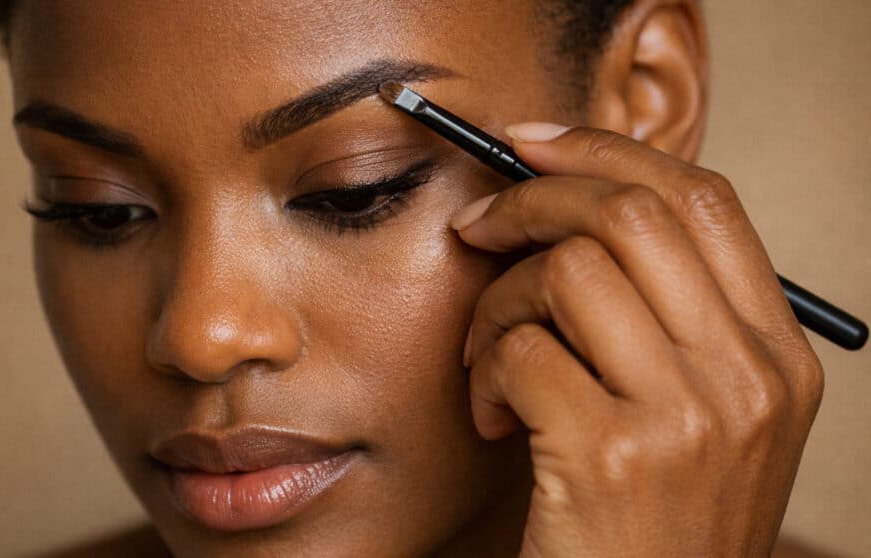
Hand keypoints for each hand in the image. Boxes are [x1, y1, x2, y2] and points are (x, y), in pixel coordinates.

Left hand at [453, 123, 824, 556]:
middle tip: (478, 230)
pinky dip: (485, 371)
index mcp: (776, 357)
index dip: (606, 152)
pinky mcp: (608, 454)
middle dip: (530, 202)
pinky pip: (520, 349)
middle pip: (628, 214)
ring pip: (566, 271)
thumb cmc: (655, 521)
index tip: (530, 147)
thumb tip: (578, 206)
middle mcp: (746, 378)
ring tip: (490, 359)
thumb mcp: (702, 419)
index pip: (703, 200)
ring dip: (498, 303)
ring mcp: (684, 416)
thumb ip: (668, 319)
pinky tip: (497, 418)